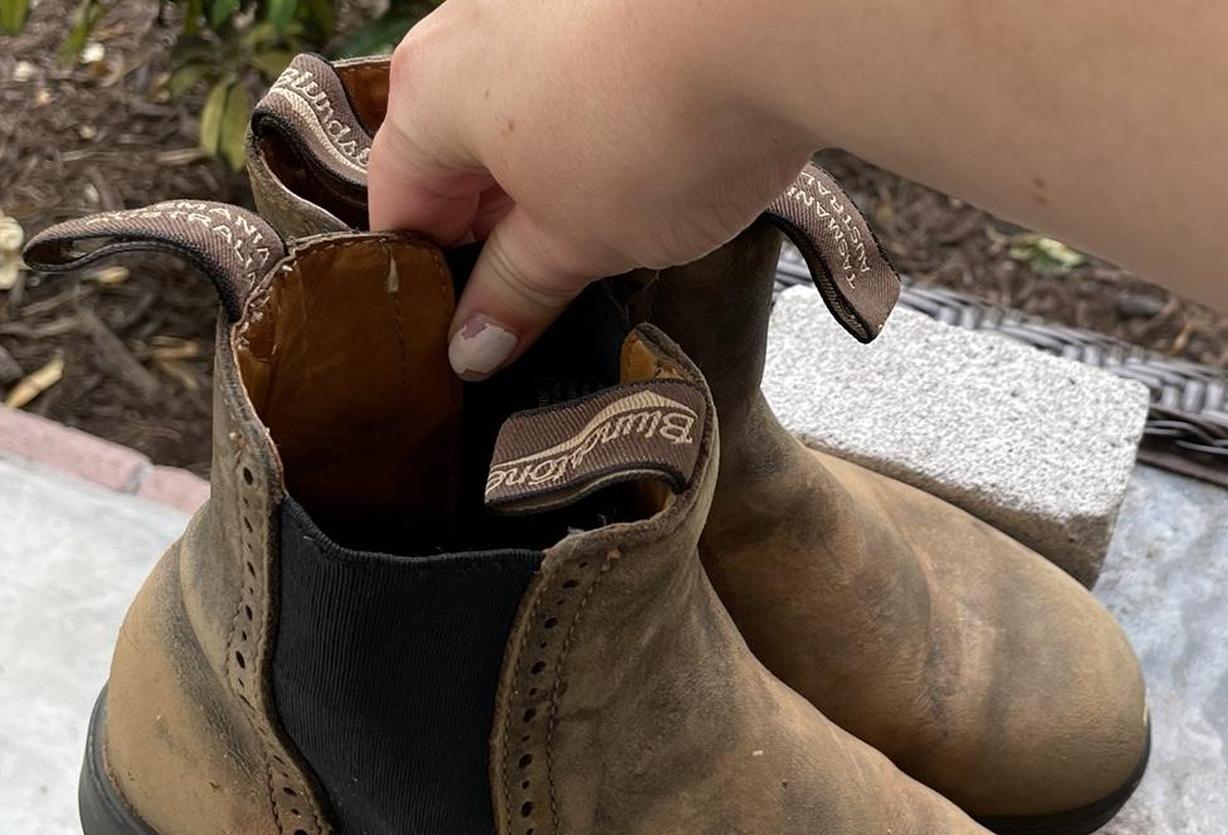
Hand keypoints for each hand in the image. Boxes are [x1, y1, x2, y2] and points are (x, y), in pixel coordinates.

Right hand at [368, 0, 814, 378]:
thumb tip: (472, 346)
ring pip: (516, 123)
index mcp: (429, 95)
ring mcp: (536, 4)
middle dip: (491, 238)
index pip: (398, 211)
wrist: (768, 13)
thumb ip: (514, 292)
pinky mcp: (605, 5)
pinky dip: (590, 138)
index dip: (431, 287)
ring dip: (545, 188)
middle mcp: (467, 31)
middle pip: (453, 161)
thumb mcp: (574, 241)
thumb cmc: (650, 126)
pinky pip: (572, 87)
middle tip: (542, 301)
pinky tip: (642, 173)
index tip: (472, 337)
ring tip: (604, 238)